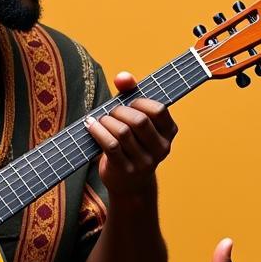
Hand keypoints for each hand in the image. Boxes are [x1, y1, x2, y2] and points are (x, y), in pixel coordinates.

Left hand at [85, 72, 177, 197]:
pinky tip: (91, 125)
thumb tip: (123, 77)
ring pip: (122, 132)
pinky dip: (97, 131)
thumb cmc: (133, 143)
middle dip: (120, 111)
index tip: (129, 103)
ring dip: (107, 121)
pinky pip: (110, 145)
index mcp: (169, 132)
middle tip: (111, 113)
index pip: (159, 110)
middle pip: (139, 121)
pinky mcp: (125, 170)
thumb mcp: (137, 119)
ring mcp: (144, 162)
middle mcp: (161, 149)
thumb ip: (131, 93)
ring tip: (100, 120)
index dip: (140, 102)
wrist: (130, 184)